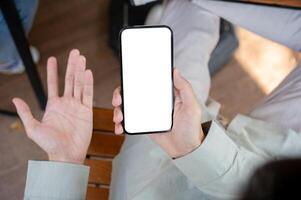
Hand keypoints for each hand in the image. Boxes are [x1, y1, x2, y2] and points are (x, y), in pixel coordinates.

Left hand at [13, 49, 93, 163]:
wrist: (66, 155)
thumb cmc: (49, 144)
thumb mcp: (33, 129)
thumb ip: (26, 113)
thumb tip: (15, 99)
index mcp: (53, 105)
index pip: (53, 84)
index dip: (53, 71)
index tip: (53, 58)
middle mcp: (66, 103)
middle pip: (69, 80)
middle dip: (71, 65)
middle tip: (75, 52)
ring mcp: (77, 106)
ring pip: (79, 84)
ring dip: (80, 71)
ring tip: (82, 58)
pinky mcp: (87, 111)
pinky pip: (88, 94)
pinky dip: (88, 83)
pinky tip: (88, 73)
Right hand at [112, 69, 204, 157]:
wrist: (186, 150)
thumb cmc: (191, 128)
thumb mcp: (191, 106)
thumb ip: (185, 88)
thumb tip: (175, 71)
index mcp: (164, 94)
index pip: (146, 81)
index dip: (133, 79)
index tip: (126, 80)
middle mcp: (154, 102)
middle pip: (131, 93)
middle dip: (120, 95)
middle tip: (118, 101)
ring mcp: (147, 114)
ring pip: (127, 108)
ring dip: (118, 110)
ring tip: (118, 118)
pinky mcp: (143, 125)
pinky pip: (129, 122)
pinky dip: (121, 124)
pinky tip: (120, 128)